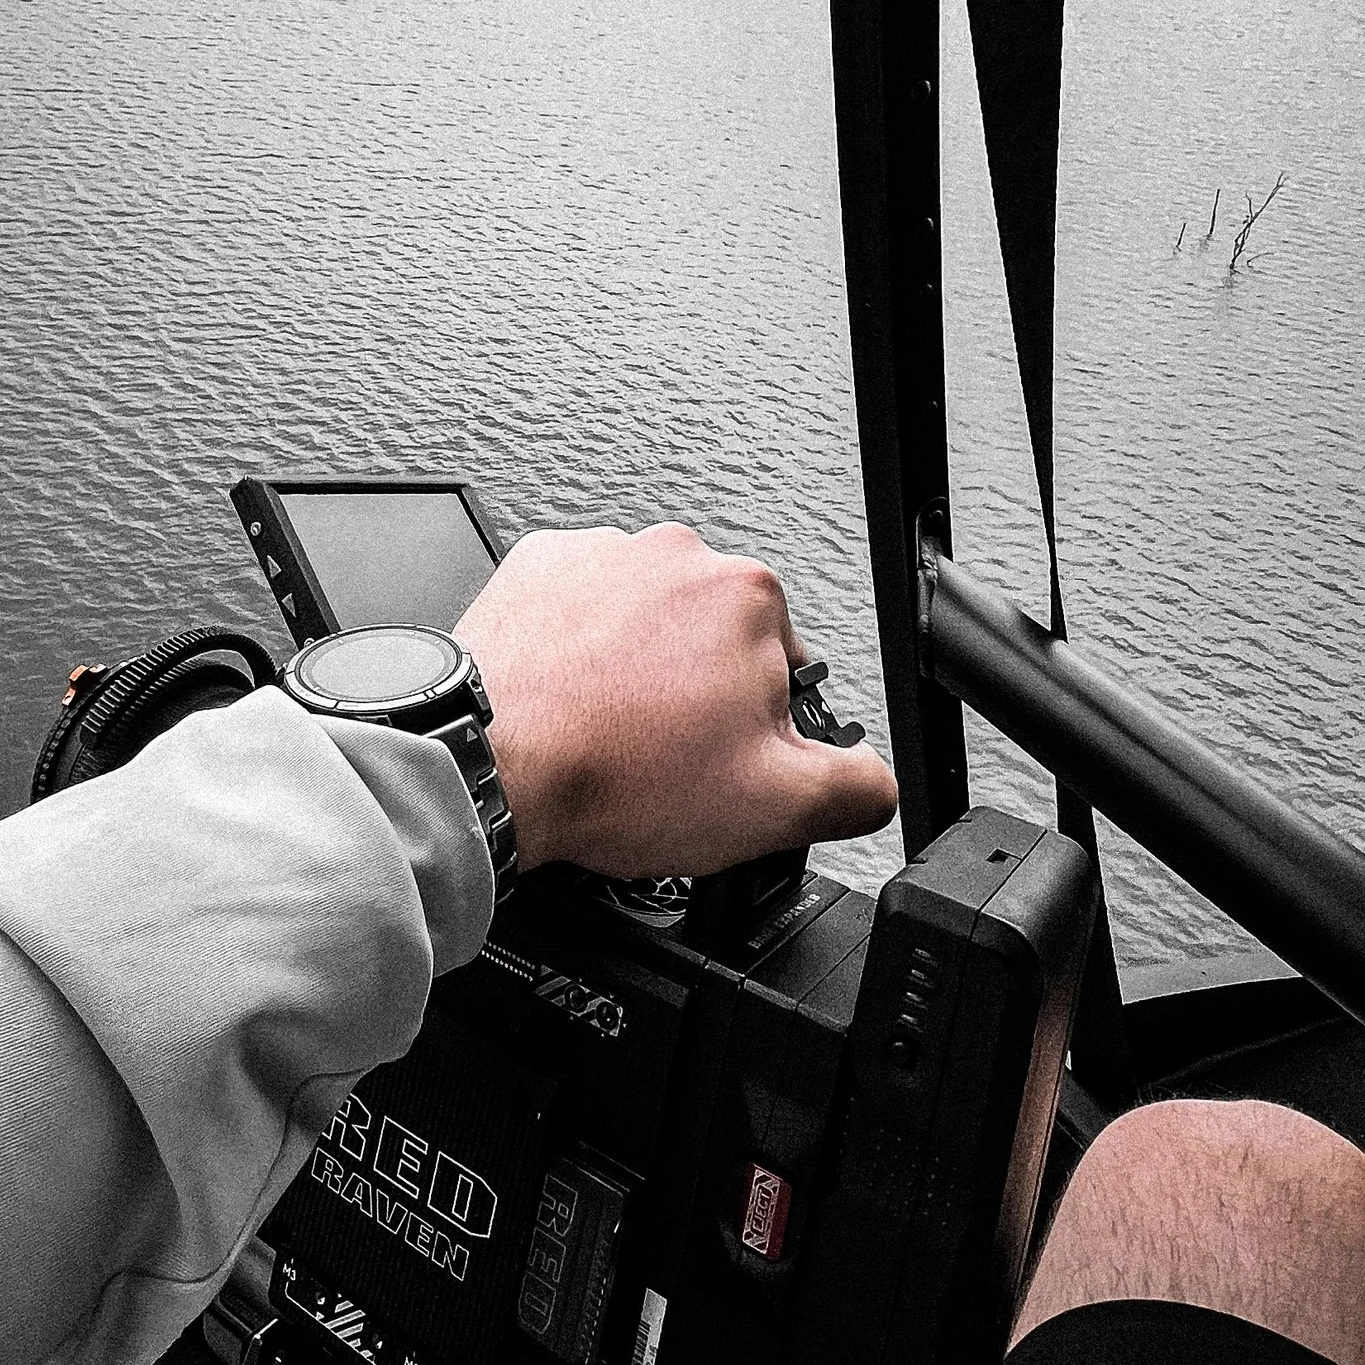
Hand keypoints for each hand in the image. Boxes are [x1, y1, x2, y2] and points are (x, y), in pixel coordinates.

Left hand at [453, 522, 898, 879]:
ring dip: (635, 676)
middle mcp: (677, 557)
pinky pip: (577, 615)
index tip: (720, 765)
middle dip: (698, 700)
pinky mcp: (537, 568)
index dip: (758, 733)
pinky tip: (567, 708)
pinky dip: (576, 657)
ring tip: (607, 738)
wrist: (490, 763)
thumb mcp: (775, 809)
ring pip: (644, 628)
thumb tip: (875, 782)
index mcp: (748, 596)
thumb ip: (856, 790)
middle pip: (714, 643)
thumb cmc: (612, 774)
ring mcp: (601, 555)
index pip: (785, 671)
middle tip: (661, 760)